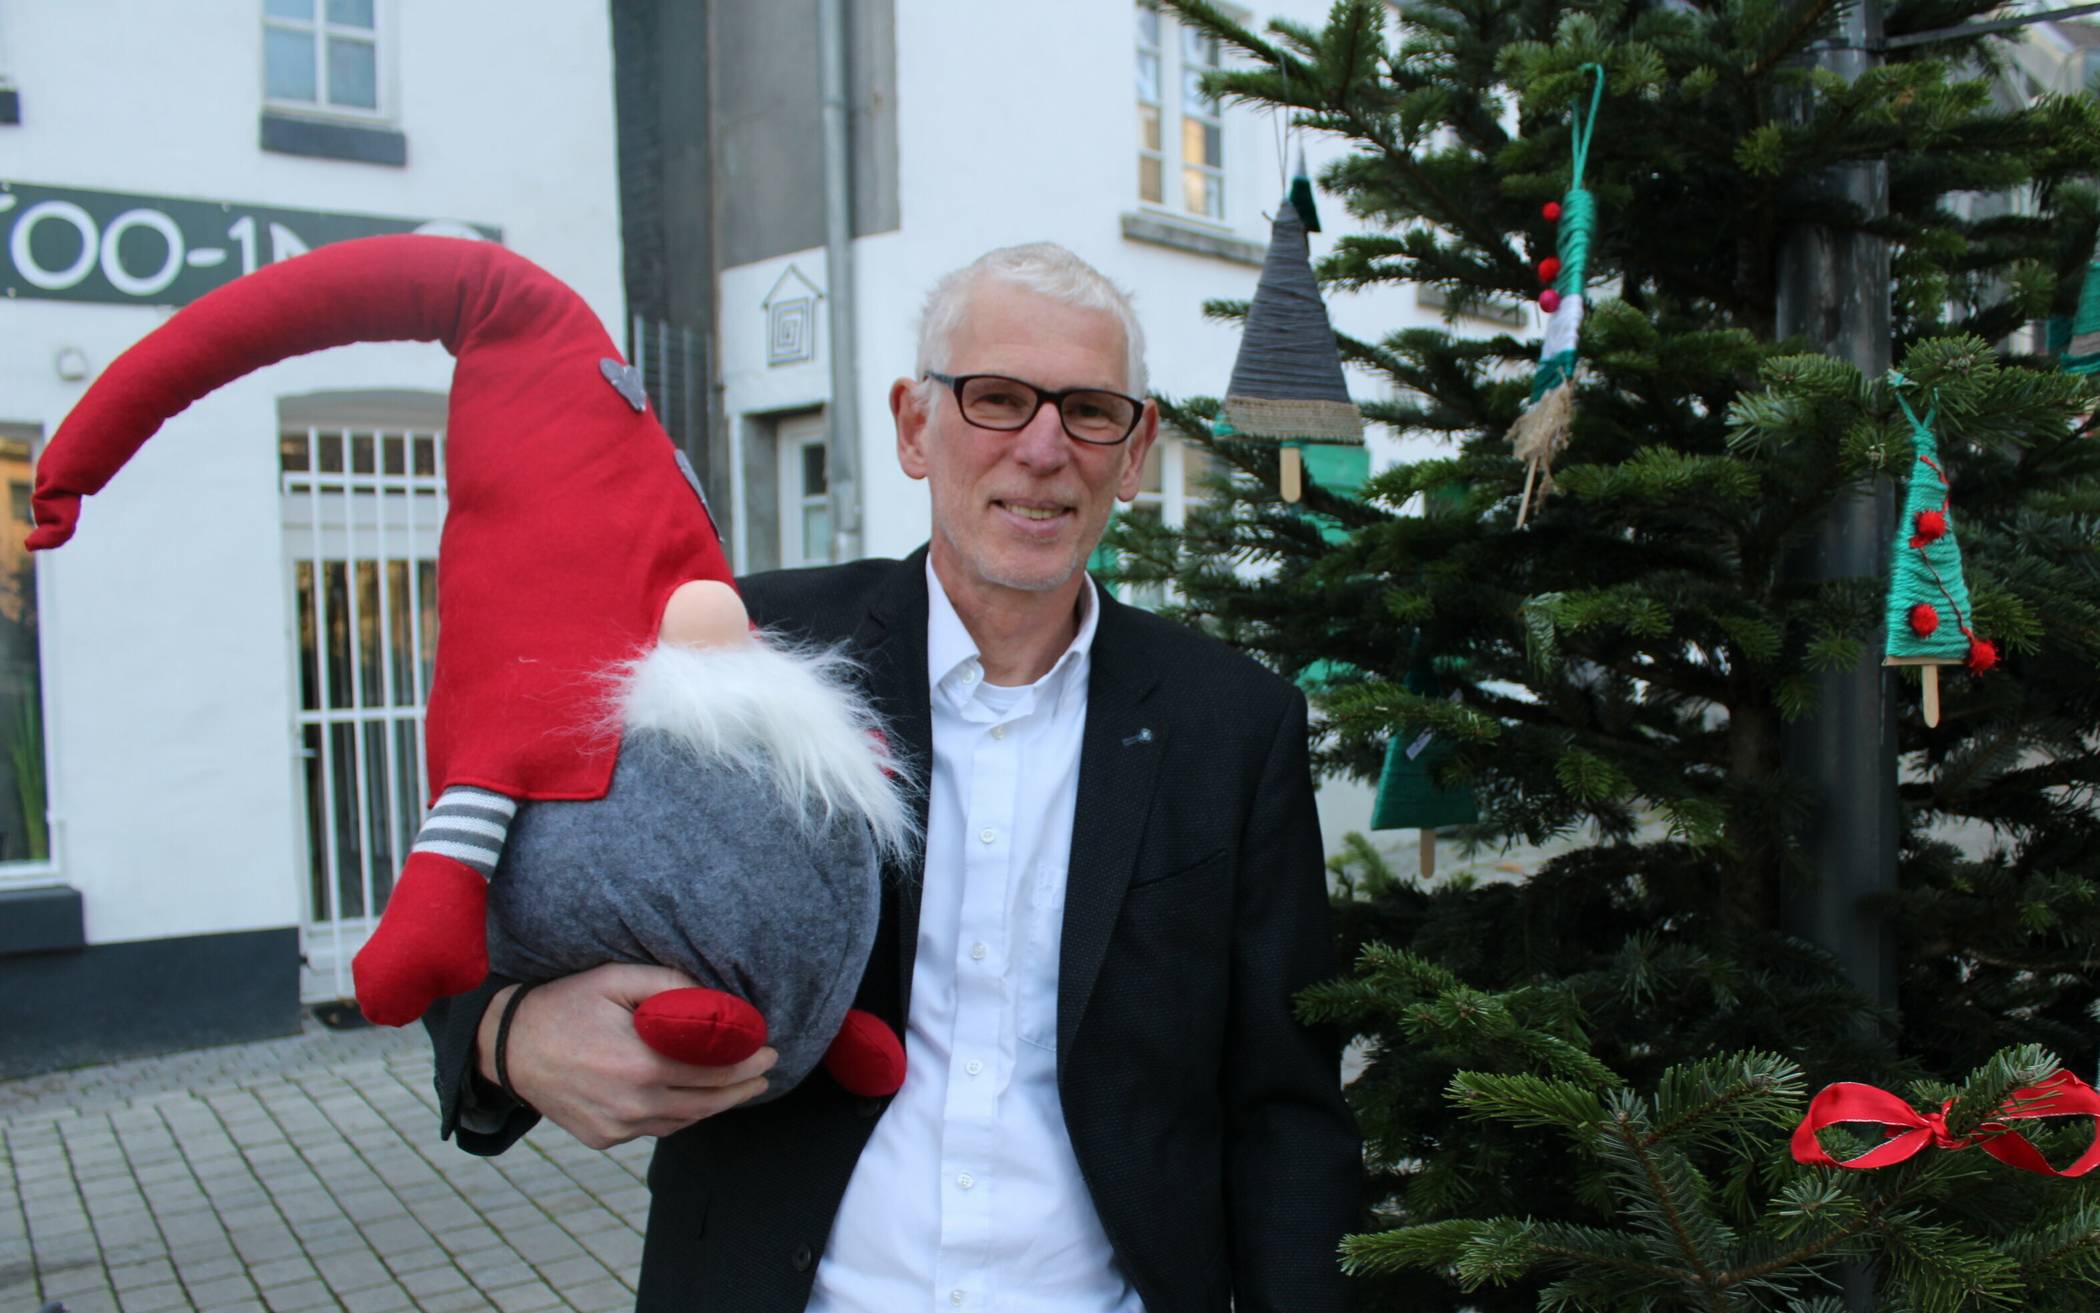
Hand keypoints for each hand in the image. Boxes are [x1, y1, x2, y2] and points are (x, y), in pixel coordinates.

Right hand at [478, 963, 776, 1149]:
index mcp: (640, 1065)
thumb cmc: (564, 1006)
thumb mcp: (614, 979)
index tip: (770, 1051)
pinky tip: (694, 1098)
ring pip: (684, 1121)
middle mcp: (632, 1104)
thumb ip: (668, 985)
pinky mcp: (604, 1138)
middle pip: (707, 1102)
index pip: (713, 1071)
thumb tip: (714, 998)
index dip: (747, 1063)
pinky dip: (681, 1114)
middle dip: (743, 1087)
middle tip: (765, 1072)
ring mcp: (617, 1126)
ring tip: (739, 1087)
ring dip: (716, 1104)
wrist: (506, 1048)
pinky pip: (656, 1128)